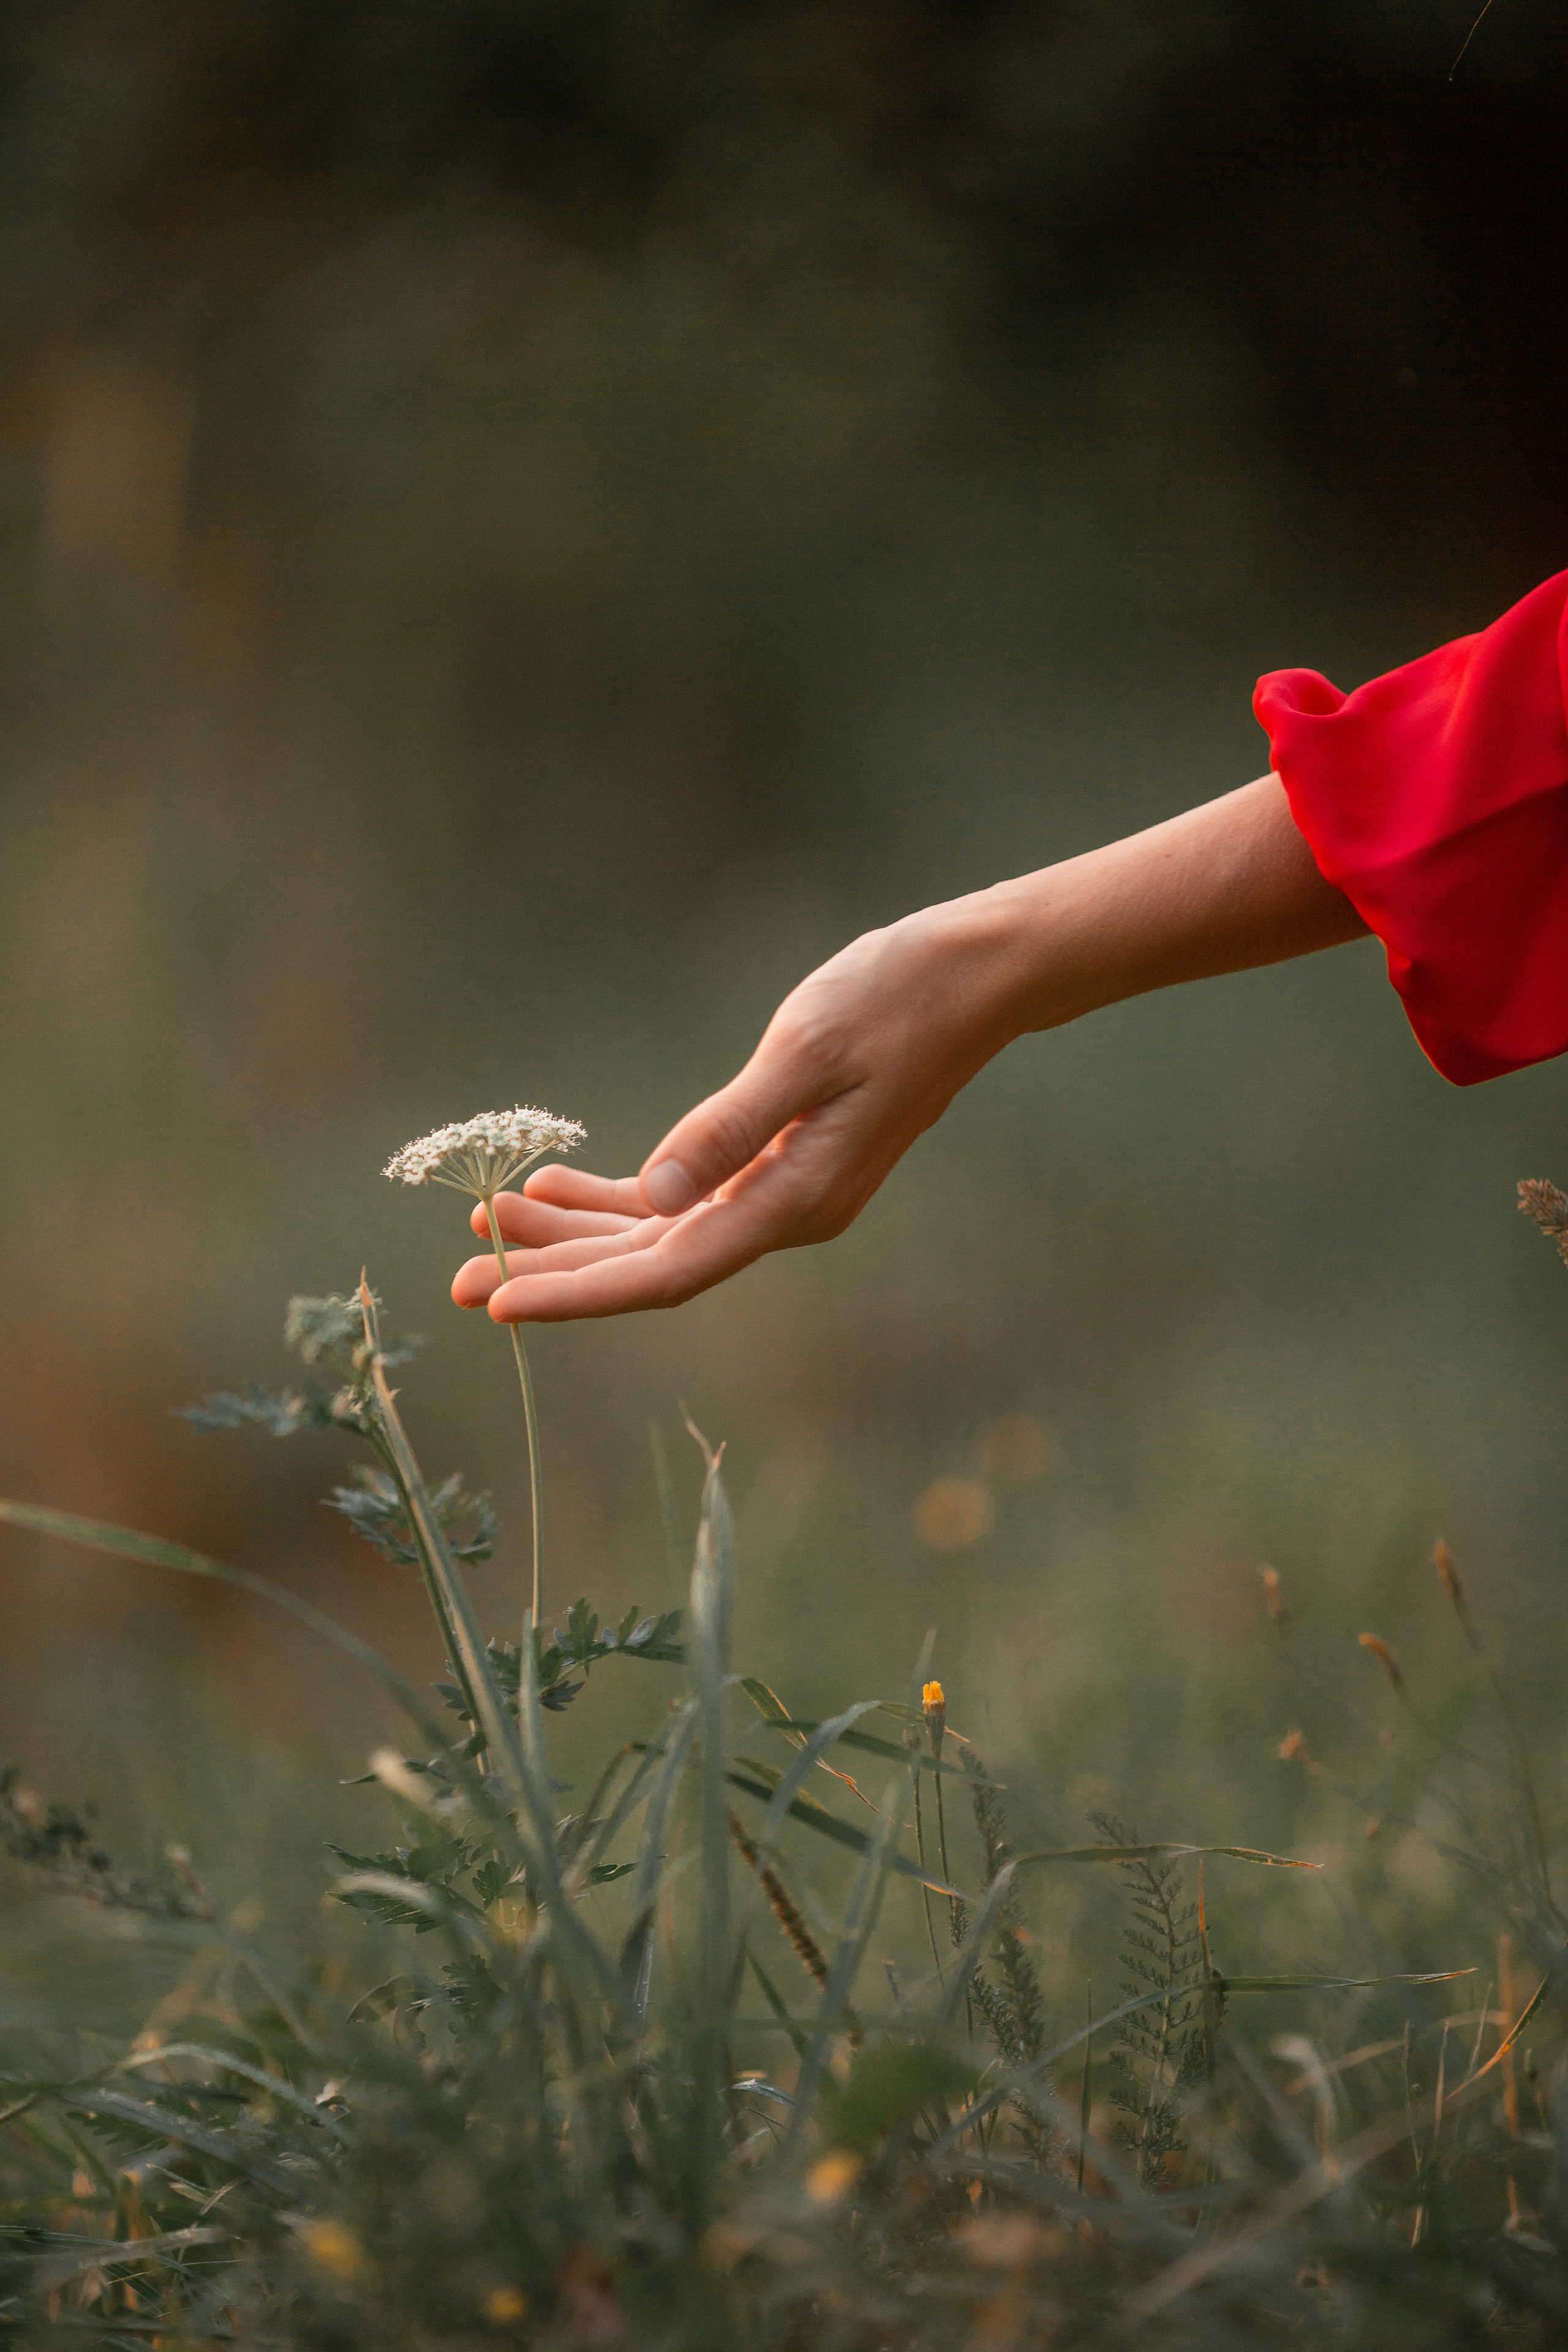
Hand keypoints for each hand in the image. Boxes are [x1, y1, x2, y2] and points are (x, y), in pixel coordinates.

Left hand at [451, 900, 1017, 1320]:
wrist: (973, 978)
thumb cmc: (896, 999)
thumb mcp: (808, 1048)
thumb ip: (730, 1126)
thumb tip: (656, 1194)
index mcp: (793, 1200)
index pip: (665, 1272)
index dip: (578, 1293)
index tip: (501, 1303)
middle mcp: (784, 1212)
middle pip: (650, 1265)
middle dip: (555, 1271)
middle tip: (459, 1280)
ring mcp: (780, 1191)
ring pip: (659, 1233)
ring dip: (577, 1232)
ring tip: (490, 1219)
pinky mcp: (776, 1159)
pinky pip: (683, 1198)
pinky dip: (619, 1195)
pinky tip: (557, 1181)